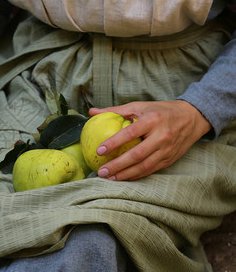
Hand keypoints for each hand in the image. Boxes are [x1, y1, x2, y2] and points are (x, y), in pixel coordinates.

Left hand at [89, 100, 211, 180]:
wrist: (192, 117)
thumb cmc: (160, 111)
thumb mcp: (139, 106)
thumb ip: (115, 110)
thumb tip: (92, 112)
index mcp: (152, 120)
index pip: (130, 133)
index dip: (114, 143)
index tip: (99, 150)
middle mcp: (161, 136)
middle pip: (137, 154)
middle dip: (118, 165)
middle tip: (102, 171)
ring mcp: (167, 149)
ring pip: (144, 166)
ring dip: (126, 174)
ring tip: (109, 178)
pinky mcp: (170, 159)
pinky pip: (151, 170)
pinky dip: (136, 175)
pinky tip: (123, 178)